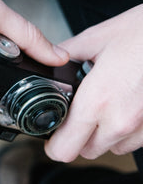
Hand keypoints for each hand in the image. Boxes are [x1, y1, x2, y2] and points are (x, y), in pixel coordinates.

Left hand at [45, 4, 142, 161]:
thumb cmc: (141, 32)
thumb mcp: (93, 39)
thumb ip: (66, 57)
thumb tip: (50, 63)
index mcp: (97, 100)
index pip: (65, 148)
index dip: (53, 143)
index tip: (51, 134)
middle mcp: (121, 120)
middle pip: (86, 151)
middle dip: (77, 135)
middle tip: (76, 111)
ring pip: (112, 147)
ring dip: (103, 133)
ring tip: (105, 102)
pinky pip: (134, 140)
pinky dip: (125, 128)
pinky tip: (124, 103)